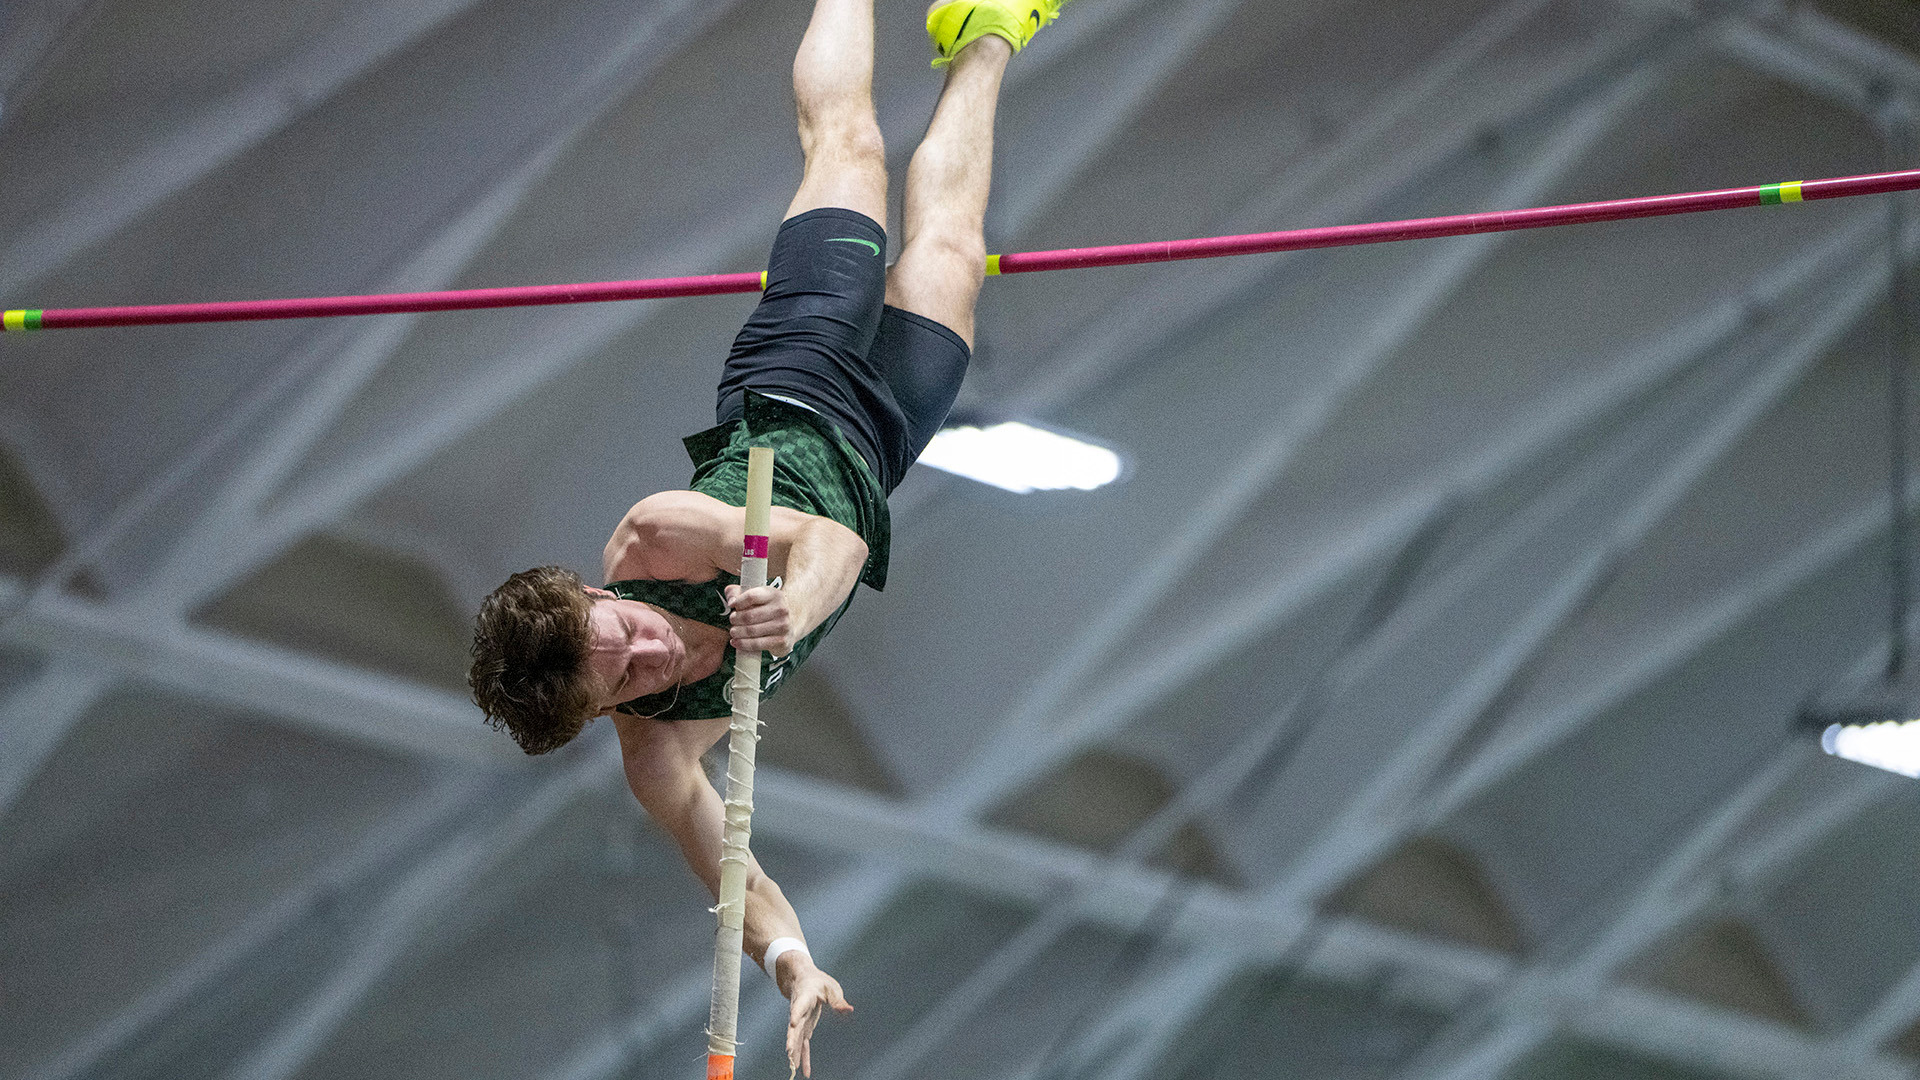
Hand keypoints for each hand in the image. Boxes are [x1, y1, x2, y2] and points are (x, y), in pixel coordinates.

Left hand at [724, 584, 798, 656]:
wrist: (791, 623)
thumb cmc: (768, 609)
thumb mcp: (757, 596)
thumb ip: (738, 592)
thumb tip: (731, 601)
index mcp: (774, 595)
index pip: (752, 596)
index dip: (738, 602)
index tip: (732, 606)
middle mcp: (781, 609)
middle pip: (749, 616)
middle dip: (735, 619)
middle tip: (732, 621)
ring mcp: (783, 626)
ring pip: (751, 631)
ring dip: (737, 632)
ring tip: (733, 631)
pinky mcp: (781, 641)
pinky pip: (757, 644)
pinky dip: (743, 644)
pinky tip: (736, 642)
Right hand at [777, 954, 852, 1077]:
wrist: (802, 980)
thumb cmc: (818, 982)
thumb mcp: (831, 987)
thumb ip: (838, 1000)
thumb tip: (849, 1010)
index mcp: (805, 997)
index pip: (799, 1006)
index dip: (796, 1014)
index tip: (793, 1022)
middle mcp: (798, 1012)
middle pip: (794, 1027)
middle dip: (792, 1040)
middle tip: (789, 1052)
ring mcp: (800, 1022)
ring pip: (796, 1039)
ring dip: (795, 1053)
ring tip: (793, 1067)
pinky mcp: (804, 1029)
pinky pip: (802, 1045)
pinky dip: (803, 1057)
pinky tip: (803, 1070)